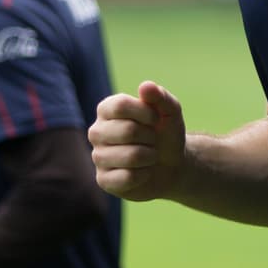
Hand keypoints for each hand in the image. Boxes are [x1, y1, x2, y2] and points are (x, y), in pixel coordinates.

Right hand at [89, 81, 185, 201]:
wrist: (171, 165)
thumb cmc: (166, 133)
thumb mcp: (170, 111)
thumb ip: (160, 96)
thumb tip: (145, 86)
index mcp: (107, 109)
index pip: (121, 105)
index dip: (146, 113)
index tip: (156, 119)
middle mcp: (96, 131)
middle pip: (127, 131)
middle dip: (151, 137)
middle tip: (153, 140)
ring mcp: (97, 156)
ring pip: (130, 156)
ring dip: (150, 156)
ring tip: (149, 155)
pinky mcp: (103, 180)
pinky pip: (127, 178)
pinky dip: (144, 175)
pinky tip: (143, 172)